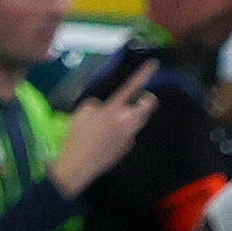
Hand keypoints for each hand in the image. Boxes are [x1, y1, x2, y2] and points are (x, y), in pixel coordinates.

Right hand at [47, 73, 161, 192]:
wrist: (78, 167)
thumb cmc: (77, 138)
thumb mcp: (80, 114)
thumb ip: (94, 105)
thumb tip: (102, 108)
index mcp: (115, 109)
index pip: (133, 86)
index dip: (144, 73)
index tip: (154, 63)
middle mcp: (128, 121)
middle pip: (148, 105)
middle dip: (145, 100)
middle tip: (136, 101)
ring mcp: (129, 137)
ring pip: (139, 121)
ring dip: (132, 118)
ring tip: (115, 123)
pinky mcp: (126, 150)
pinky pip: (129, 137)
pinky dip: (122, 135)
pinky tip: (106, 141)